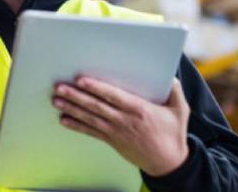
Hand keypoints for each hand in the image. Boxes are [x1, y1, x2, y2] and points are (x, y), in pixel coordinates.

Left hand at [52, 77, 189, 175]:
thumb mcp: (180, 110)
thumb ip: (175, 90)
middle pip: (96, 106)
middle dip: (76, 96)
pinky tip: (63, 120)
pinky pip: (91, 132)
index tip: (81, 80)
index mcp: (139, 109)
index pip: (113, 96)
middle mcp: (124, 120)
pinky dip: (76, 126)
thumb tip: (170, 75)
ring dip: (72, 108)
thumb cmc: (173, 135)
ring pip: (90, 118)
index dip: (96, 87)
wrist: (168, 163)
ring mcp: (116, 131)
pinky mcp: (112, 140)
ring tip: (56, 100)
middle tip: (60, 87)